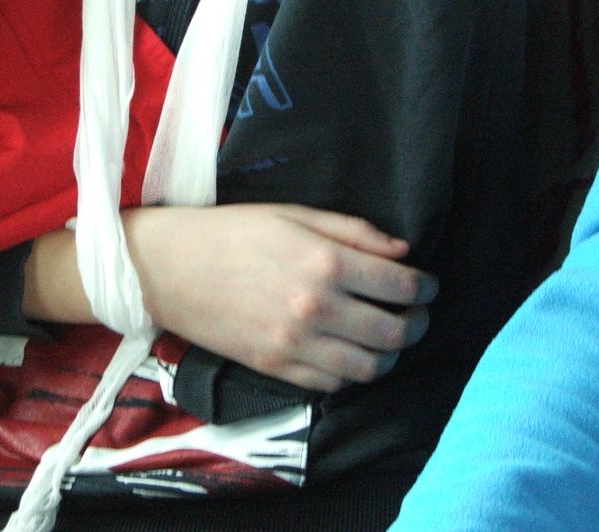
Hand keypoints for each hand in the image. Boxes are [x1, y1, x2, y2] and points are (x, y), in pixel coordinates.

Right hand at [123, 203, 436, 391]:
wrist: (170, 267)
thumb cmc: (233, 231)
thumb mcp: (295, 214)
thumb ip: (354, 231)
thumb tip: (403, 251)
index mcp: (325, 262)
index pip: (402, 286)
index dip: (426, 287)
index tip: (428, 284)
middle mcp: (316, 308)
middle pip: (395, 332)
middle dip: (418, 322)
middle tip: (417, 312)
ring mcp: (295, 344)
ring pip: (370, 367)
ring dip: (391, 353)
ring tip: (389, 336)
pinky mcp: (276, 367)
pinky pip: (333, 384)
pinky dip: (353, 372)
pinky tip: (352, 351)